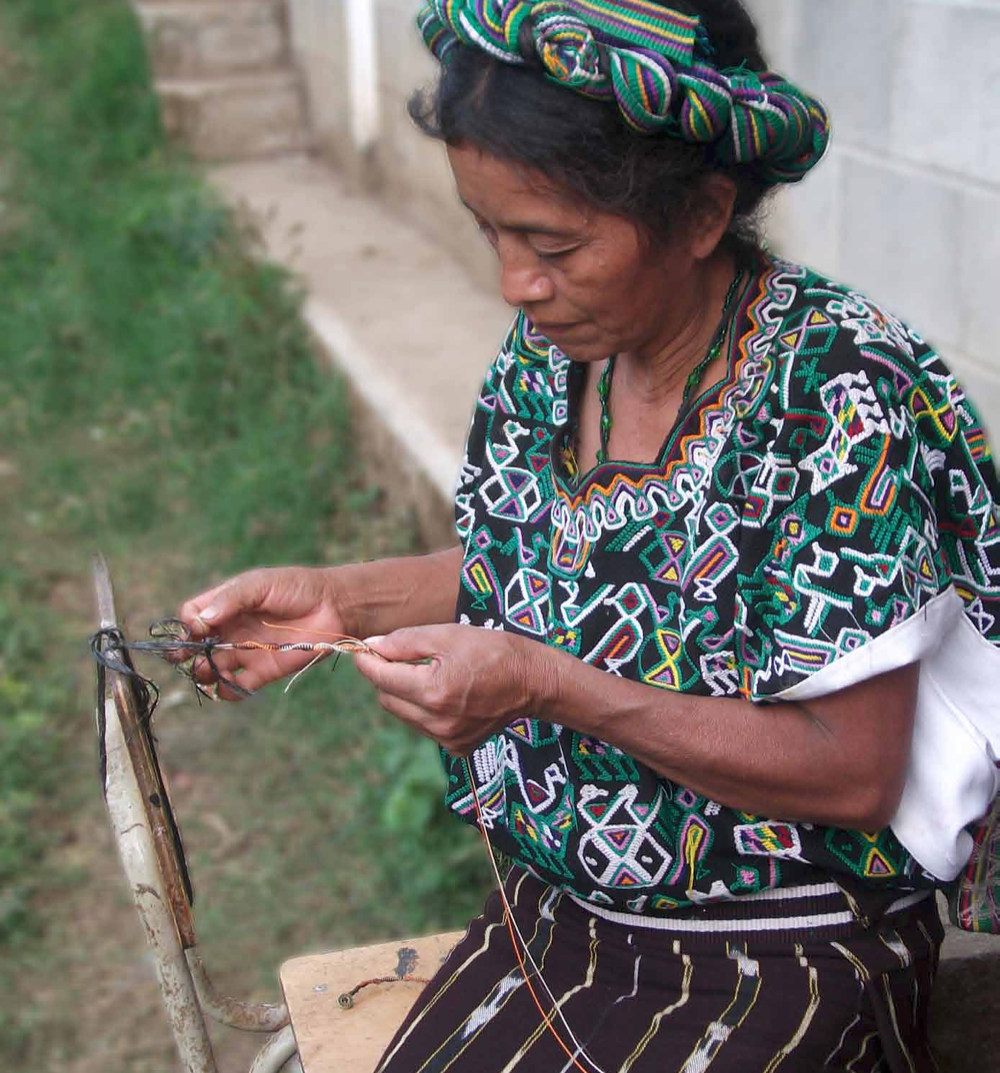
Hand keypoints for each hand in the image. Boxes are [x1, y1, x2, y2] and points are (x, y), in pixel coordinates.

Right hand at [176, 567, 350, 697]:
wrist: (334, 606)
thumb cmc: (297, 587)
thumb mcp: (260, 584)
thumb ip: (231, 599)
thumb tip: (200, 620)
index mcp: (227, 604)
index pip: (192, 615)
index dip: (188, 623)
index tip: (197, 628)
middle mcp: (232, 629)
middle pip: (195, 645)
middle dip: (185, 653)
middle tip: (184, 657)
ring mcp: (245, 651)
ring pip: (211, 668)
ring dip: (204, 673)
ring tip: (210, 670)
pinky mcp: (263, 671)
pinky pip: (237, 687)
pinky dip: (227, 691)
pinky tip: (228, 685)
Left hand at [353, 625, 542, 754]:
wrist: (532, 681)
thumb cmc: (492, 650)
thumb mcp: (446, 634)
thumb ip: (404, 642)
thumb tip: (370, 647)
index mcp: (432, 691)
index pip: (381, 678)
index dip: (367, 661)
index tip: (361, 649)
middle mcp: (436, 722)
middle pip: (387, 699)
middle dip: (388, 677)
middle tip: (403, 657)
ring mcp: (446, 739)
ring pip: (404, 714)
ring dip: (406, 694)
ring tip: (433, 674)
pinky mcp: (457, 747)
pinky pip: (424, 727)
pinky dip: (425, 710)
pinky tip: (448, 694)